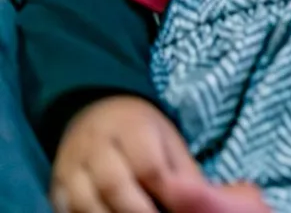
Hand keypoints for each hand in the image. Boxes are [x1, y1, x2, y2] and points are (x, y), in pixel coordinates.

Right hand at [50, 94, 270, 212]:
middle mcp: (95, 146)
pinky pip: (68, 211)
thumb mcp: (170, 141)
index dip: (165, 191)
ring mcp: (71, 168)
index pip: (149, 165)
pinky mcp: (56, 188)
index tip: (181, 207)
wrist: (94, 115)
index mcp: (131, 128)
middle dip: (139, 211)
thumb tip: (205, 203)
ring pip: (86, 203)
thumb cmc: (143, 132)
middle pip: (114, 185)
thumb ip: (184, 174)